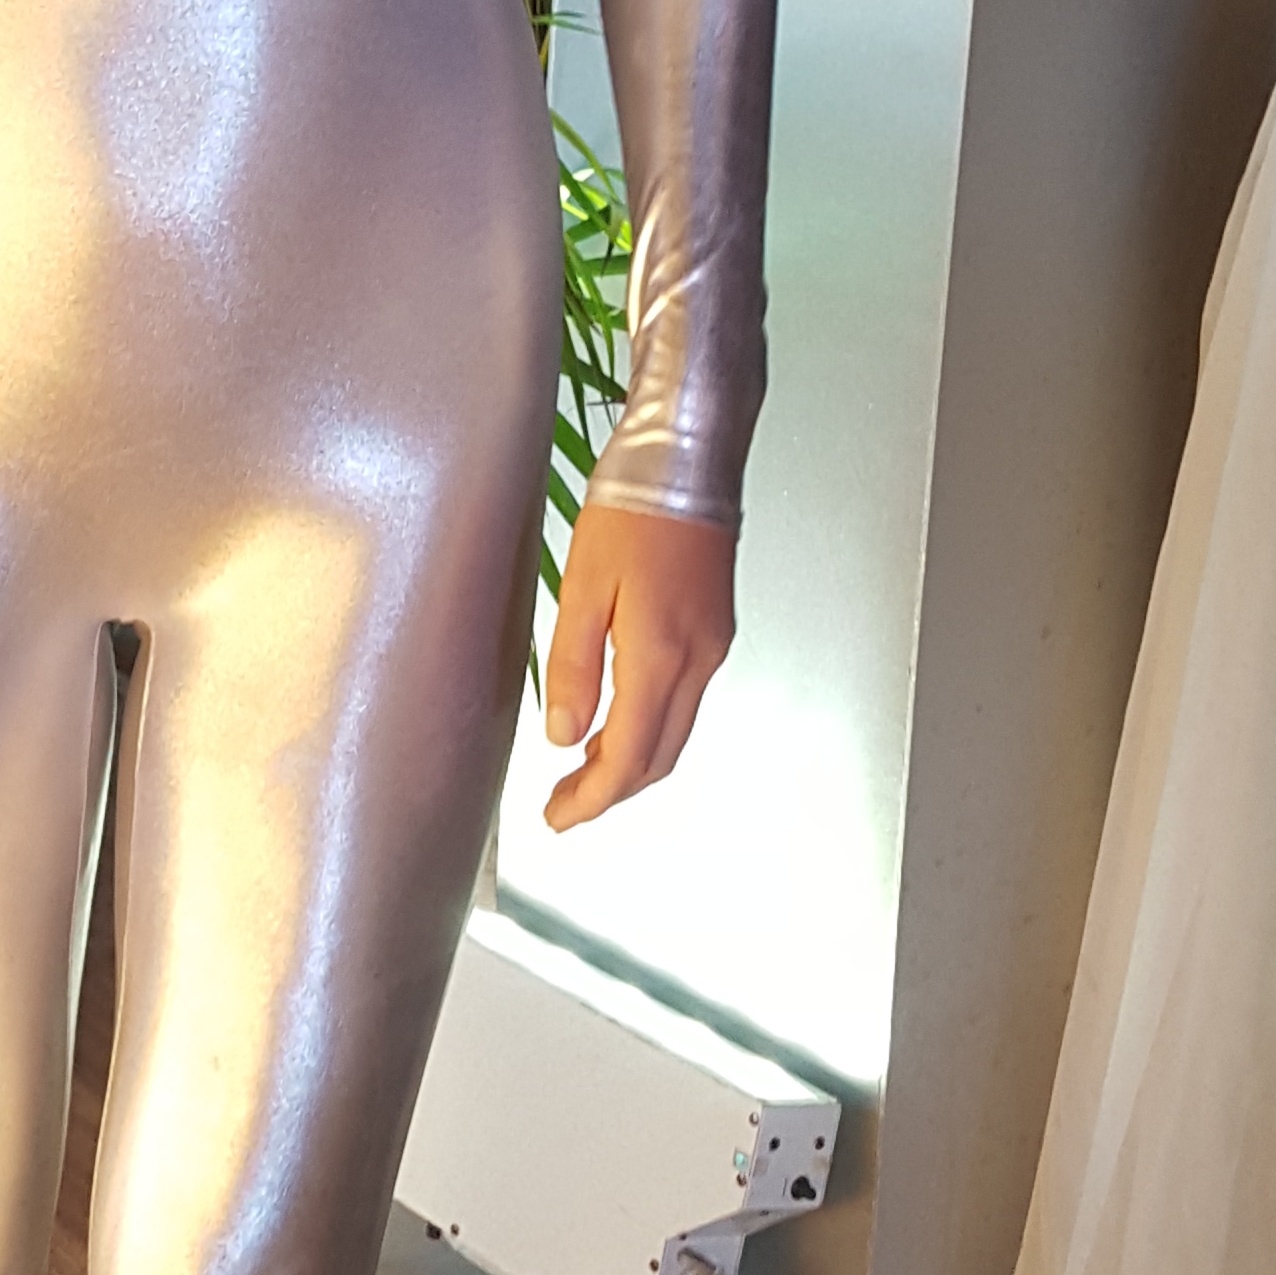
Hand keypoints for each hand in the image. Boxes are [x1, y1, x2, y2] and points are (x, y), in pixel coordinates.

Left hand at [541, 506, 735, 828]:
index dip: (592, 799)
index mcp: (659, 653)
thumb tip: (564, 736)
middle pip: (658, 758)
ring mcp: (712, 647)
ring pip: (675, 734)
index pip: (627, 756)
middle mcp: (697, 659)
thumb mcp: (581, 586)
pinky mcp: (715, 630)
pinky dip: (649, 728)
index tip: (560, 818)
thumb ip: (573, 668)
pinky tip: (617, 721)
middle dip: (610, 794)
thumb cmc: (634, 507)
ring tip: (583, 773)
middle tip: (566, 806)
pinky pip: (685, 702)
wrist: (689, 457)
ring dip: (631, 764)